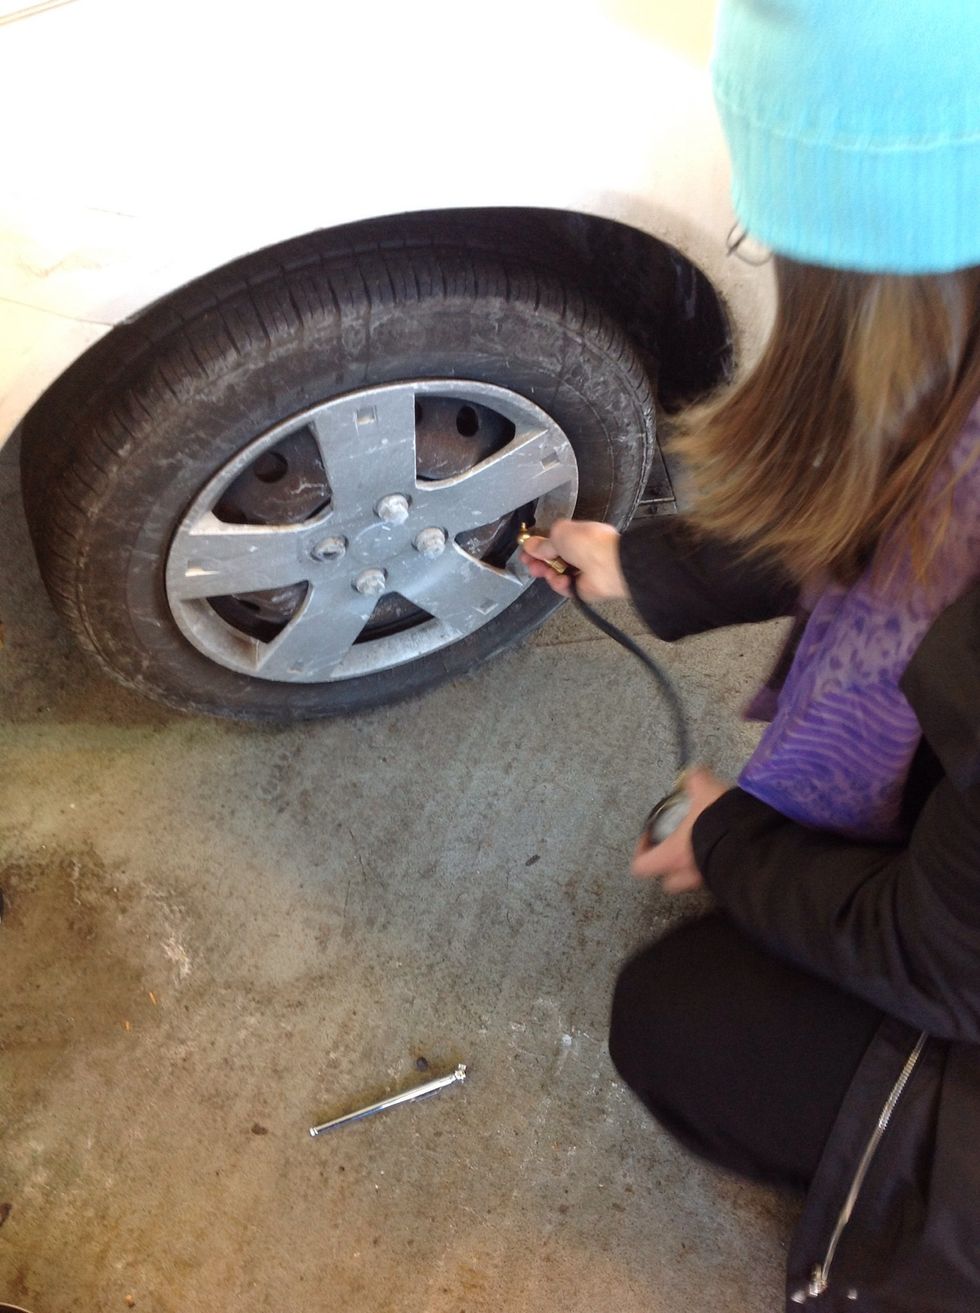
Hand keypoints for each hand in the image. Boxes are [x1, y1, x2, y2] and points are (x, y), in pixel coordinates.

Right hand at [519, 519, 628, 602]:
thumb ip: (543, 542)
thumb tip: (531, 545)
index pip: (552, 543)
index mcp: (576, 536)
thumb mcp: (559, 534)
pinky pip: (563, 588)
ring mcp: (581, 571)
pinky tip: (563, 580)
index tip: (527, 550)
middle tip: (532, 563)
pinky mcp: (582, 588)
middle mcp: (579, 553)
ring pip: (555, 575)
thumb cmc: (592, 544)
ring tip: (549, 571)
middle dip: (538, 562)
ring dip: (549, 574)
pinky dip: (560, 585)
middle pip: (551, 560)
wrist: (608, 565)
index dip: (538, 547)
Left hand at [631, 767, 729, 893]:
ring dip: (694, 868)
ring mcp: (708, 882)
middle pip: (668, 882)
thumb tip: (695, 771)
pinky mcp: (728, 881)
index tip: (651, 835)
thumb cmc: (718, 822)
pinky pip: (716, 878)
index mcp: (672, 855)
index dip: (642, 851)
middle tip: (676, 848)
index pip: (642, 865)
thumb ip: (696, 780)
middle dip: (670, 867)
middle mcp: (687, 874)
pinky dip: (717, 867)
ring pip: (692, 882)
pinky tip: (726, 849)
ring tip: (704, 846)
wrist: (755, 843)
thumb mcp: (705, 792)